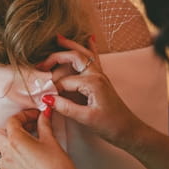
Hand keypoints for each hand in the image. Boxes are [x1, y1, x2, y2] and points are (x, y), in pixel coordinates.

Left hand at [0, 109, 84, 168]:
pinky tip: (14, 160)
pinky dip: (3, 162)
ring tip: (20, 141)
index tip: (35, 116)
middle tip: (31, 126)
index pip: (13, 121)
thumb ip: (44, 125)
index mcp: (15, 141)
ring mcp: (7, 167)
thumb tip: (44, 116)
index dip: (25, 115)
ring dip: (4, 143)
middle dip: (15, 127)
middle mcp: (7, 153)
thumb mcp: (52, 141)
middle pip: (1, 133)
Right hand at [38, 34, 144, 148]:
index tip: (44, 99)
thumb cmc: (110, 125)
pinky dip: (90, 48)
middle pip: (74, 57)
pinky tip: (90, 38)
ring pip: (84, 54)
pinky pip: (94, 59)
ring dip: (71, 45)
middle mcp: (96, 75)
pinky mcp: (101, 79)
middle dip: (56, 57)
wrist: (128, 130)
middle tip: (41, 63)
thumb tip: (47, 99)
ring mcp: (100, 75)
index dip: (52, 90)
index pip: (64, 81)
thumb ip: (66, 107)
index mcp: (92, 83)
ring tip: (58, 38)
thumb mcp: (86, 118)